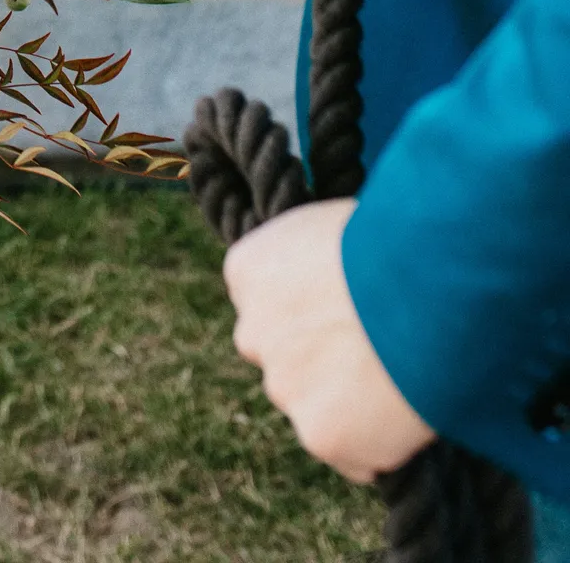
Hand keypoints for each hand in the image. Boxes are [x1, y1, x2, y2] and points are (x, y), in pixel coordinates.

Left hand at [225, 201, 434, 481]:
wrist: (430, 290)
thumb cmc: (397, 241)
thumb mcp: (336, 224)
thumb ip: (314, 258)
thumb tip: (333, 271)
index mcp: (248, 269)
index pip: (264, 300)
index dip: (308, 308)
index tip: (344, 309)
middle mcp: (252, 331)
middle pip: (280, 355)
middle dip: (316, 357)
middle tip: (371, 350)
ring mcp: (284, 387)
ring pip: (312, 406)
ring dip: (346, 402)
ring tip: (399, 377)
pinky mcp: (321, 436)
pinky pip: (352, 454)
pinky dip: (377, 445)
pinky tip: (407, 414)